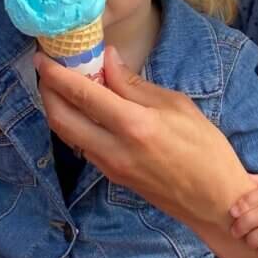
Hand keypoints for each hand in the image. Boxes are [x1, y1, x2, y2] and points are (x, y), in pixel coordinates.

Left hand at [36, 46, 253, 234]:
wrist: (215, 200)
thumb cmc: (206, 149)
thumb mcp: (177, 106)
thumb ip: (135, 85)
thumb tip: (108, 60)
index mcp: (133, 125)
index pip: (82, 95)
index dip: (56, 74)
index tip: (43, 56)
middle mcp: (114, 149)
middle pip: (61, 118)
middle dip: (47, 92)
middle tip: (47, 71)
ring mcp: (110, 167)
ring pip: (68, 135)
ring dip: (58, 109)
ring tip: (63, 87)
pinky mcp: (113, 177)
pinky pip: (83, 147)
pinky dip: (76, 125)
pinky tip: (85, 111)